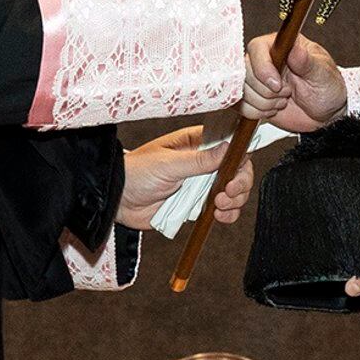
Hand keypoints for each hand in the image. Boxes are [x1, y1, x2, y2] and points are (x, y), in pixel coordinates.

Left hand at [116, 124, 254, 230]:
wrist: (118, 201)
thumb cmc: (137, 172)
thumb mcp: (169, 164)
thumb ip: (200, 159)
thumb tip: (230, 148)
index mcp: (197, 143)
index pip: (231, 145)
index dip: (241, 157)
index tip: (238, 170)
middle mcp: (203, 163)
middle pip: (238, 170)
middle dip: (239, 183)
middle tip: (228, 192)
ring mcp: (201, 185)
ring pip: (234, 191)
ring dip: (234, 200)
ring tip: (219, 205)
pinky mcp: (197, 205)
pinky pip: (222, 209)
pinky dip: (227, 214)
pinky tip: (218, 216)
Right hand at [241, 32, 346, 131]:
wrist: (326, 115)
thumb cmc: (327, 89)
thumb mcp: (323, 74)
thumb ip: (308, 62)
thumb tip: (295, 49)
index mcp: (282, 47)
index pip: (257, 48)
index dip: (262, 67)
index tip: (276, 85)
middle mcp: (266, 61)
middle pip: (245, 71)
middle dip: (265, 90)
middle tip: (286, 93)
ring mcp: (258, 80)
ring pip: (242, 90)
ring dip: (263, 102)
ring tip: (282, 101)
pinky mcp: (253, 98)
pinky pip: (240, 105)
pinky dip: (255, 112)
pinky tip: (272, 109)